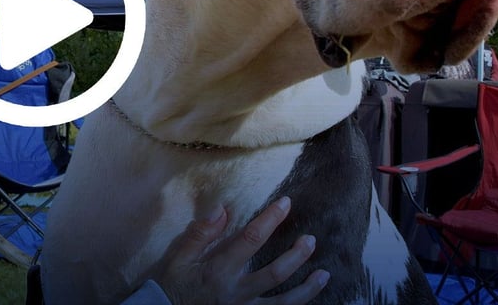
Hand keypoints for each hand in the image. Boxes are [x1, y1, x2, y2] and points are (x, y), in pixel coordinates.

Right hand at [156, 197, 328, 304]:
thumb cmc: (174, 285)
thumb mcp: (179, 257)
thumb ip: (200, 233)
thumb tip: (221, 208)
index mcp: (220, 270)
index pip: (251, 239)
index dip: (270, 219)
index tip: (286, 203)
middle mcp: (237, 292)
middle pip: (276, 273)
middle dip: (297, 255)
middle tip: (311, 240)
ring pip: (285, 303)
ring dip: (307, 289)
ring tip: (323, 275)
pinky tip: (308, 300)